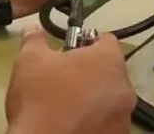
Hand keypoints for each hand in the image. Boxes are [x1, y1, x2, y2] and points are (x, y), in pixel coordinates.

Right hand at [6, 29, 135, 133]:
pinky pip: (108, 123)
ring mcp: (124, 116)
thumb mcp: (29, 61)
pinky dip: (95, 121)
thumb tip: (34, 29)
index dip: (86, 42)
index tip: (69, 51)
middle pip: (110, 71)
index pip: (106, 40)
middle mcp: (124, 87)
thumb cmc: (40, 98)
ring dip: (95, 98)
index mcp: (109, 61)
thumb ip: (35, 41)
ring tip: (68, 106)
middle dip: (90, 72)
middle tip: (64, 80)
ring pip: (110, 99)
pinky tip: (74, 125)